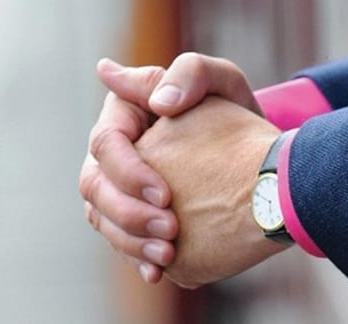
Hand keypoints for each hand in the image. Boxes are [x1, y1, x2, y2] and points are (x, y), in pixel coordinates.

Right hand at [79, 53, 261, 283]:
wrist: (253, 154)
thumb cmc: (233, 110)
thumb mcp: (222, 81)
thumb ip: (191, 74)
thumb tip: (159, 101)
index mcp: (124, 110)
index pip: (106, 142)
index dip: (128, 172)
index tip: (165, 194)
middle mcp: (112, 149)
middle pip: (94, 185)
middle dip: (128, 213)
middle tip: (170, 229)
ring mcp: (118, 184)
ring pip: (102, 218)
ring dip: (131, 241)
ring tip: (169, 255)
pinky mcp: (132, 215)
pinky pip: (121, 240)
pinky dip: (137, 258)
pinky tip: (160, 272)